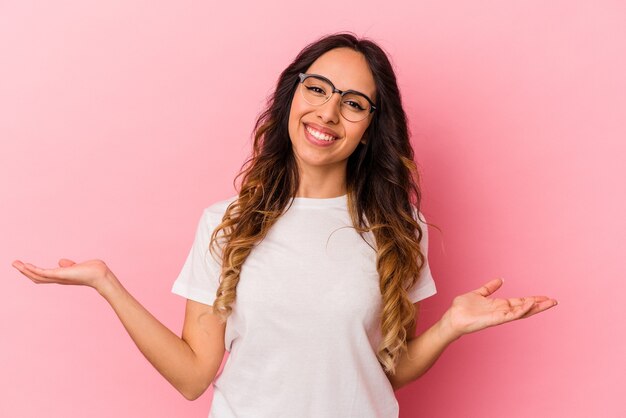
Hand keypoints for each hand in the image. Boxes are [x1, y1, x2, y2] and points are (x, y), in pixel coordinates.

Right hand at [12, 258, 115, 292]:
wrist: (101, 275)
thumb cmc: (93, 270)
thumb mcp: (79, 266)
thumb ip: (69, 265)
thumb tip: (62, 262)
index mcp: (62, 277)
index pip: (44, 276)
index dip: (33, 272)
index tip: (25, 266)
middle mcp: (58, 279)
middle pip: (37, 277)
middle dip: (25, 271)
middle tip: (14, 264)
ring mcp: (58, 277)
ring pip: (37, 276)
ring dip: (25, 270)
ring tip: (15, 263)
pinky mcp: (60, 275)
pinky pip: (43, 273)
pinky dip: (33, 269)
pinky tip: (26, 265)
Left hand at [439, 278, 557, 340]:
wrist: (452, 317)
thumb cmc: (462, 308)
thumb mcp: (478, 293)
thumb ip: (489, 288)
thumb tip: (501, 279)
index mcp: (499, 305)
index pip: (520, 302)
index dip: (532, 299)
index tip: (545, 297)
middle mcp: (502, 311)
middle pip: (525, 308)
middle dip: (539, 305)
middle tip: (554, 301)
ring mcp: (499, 316)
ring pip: (521, 312)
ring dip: (534, 307)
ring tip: (547, 302)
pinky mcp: (494, 320)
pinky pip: (510, 315)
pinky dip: (520, 310)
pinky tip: (529, 305)